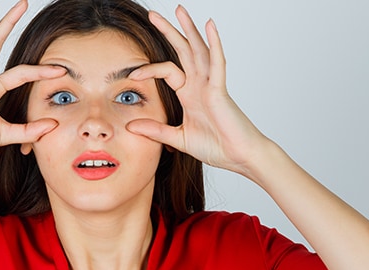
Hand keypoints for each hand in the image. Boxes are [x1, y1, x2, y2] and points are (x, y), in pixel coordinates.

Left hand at [126, 5, 269, 176]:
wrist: (239, 157)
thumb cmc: (216, 147)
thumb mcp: (177, 139)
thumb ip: (155, 130)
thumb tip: (129, 126)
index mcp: (189, 95)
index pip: (166, 71)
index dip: (148, 70)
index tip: (131, 75)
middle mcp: (200, 85)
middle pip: (182, 51)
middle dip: (169, 32)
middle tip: (153, 15)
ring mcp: (211, 85)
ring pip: (198, 50)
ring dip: (189, 29)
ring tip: (179, 10)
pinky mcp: (221, 90)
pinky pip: (217, 62)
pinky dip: (214, 43)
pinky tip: (208, 25)